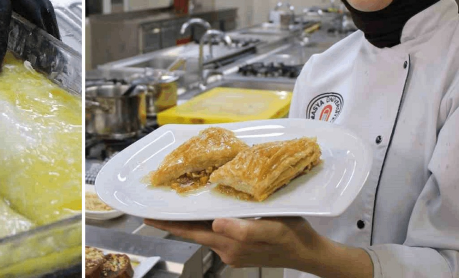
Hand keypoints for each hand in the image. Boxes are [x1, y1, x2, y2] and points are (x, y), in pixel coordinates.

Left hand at [146, 217, 322, 268]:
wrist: (309, 252)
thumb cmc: (292, 237)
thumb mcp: (271, 229)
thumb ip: (242, 230)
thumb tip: (214, 223)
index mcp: (229, 244)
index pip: (191, 232)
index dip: (169, 224)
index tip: (148, 216)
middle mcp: (226, 250)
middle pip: (194, 232)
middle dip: (175, 221)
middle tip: (156, 208)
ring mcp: (233, 251)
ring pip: (205, 232)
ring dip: (192, 220)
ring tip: (178, 205)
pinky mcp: (241, 248)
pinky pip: (218, 233)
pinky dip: (208, 222)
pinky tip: (208, 212)